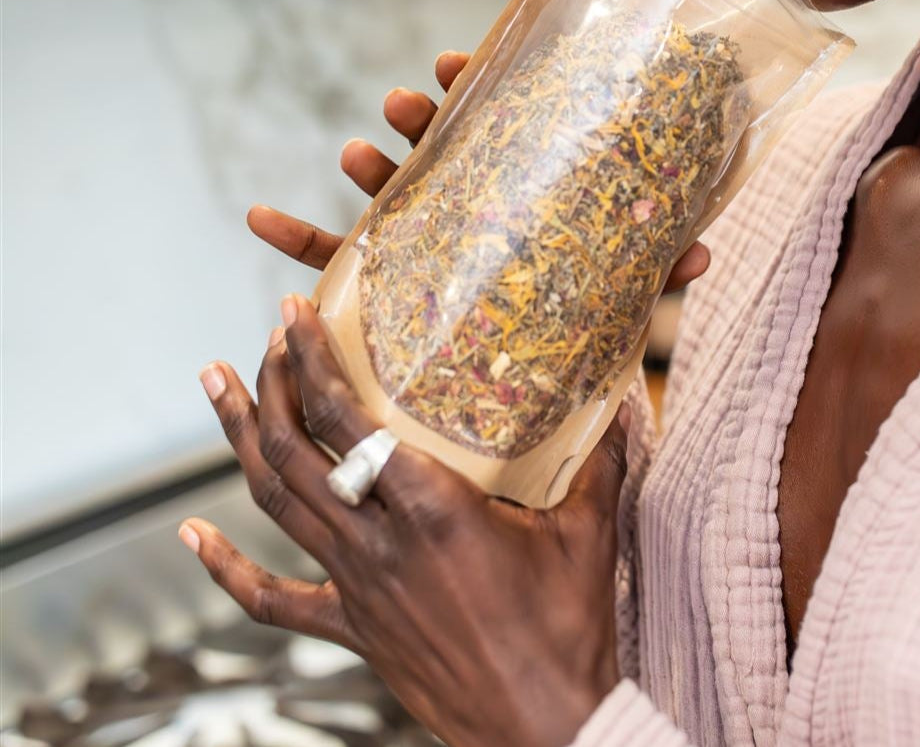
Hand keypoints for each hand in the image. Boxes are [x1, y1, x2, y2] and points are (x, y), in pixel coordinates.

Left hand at [184, 296, 628, 746]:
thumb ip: (601, 459)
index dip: (313, 362)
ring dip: (240, 441)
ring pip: (276, 504)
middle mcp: (379, 541)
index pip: (350, 420)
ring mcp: (356, 588)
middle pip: (297, 451)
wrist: (544, 727)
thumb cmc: (568, 628)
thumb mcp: (589, 533)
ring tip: (216, 388)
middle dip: (269, 387)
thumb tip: (626, 402)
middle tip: (262, 339)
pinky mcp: (350, 629)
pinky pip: (271, 599)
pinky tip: (190, 536)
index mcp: (433, 507)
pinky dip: (223, 567)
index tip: (293, 315)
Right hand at [244, 47, 711, 286]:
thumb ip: (654, 267)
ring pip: (388, 192)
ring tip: (355, 152)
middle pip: (440, 148)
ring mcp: (422, 233)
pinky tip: (255, 214)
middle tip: (407, 103)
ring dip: (369, 169)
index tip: (456, 60)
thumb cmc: (573, 307)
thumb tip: (704, 252)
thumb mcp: (618, 287)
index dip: (478, 87)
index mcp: (519, 186)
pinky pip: (330, 255)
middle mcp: (467, 197)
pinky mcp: (383, 276)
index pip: (499, 126)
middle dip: (422, 121)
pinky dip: (293, 235)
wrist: (533, 363)